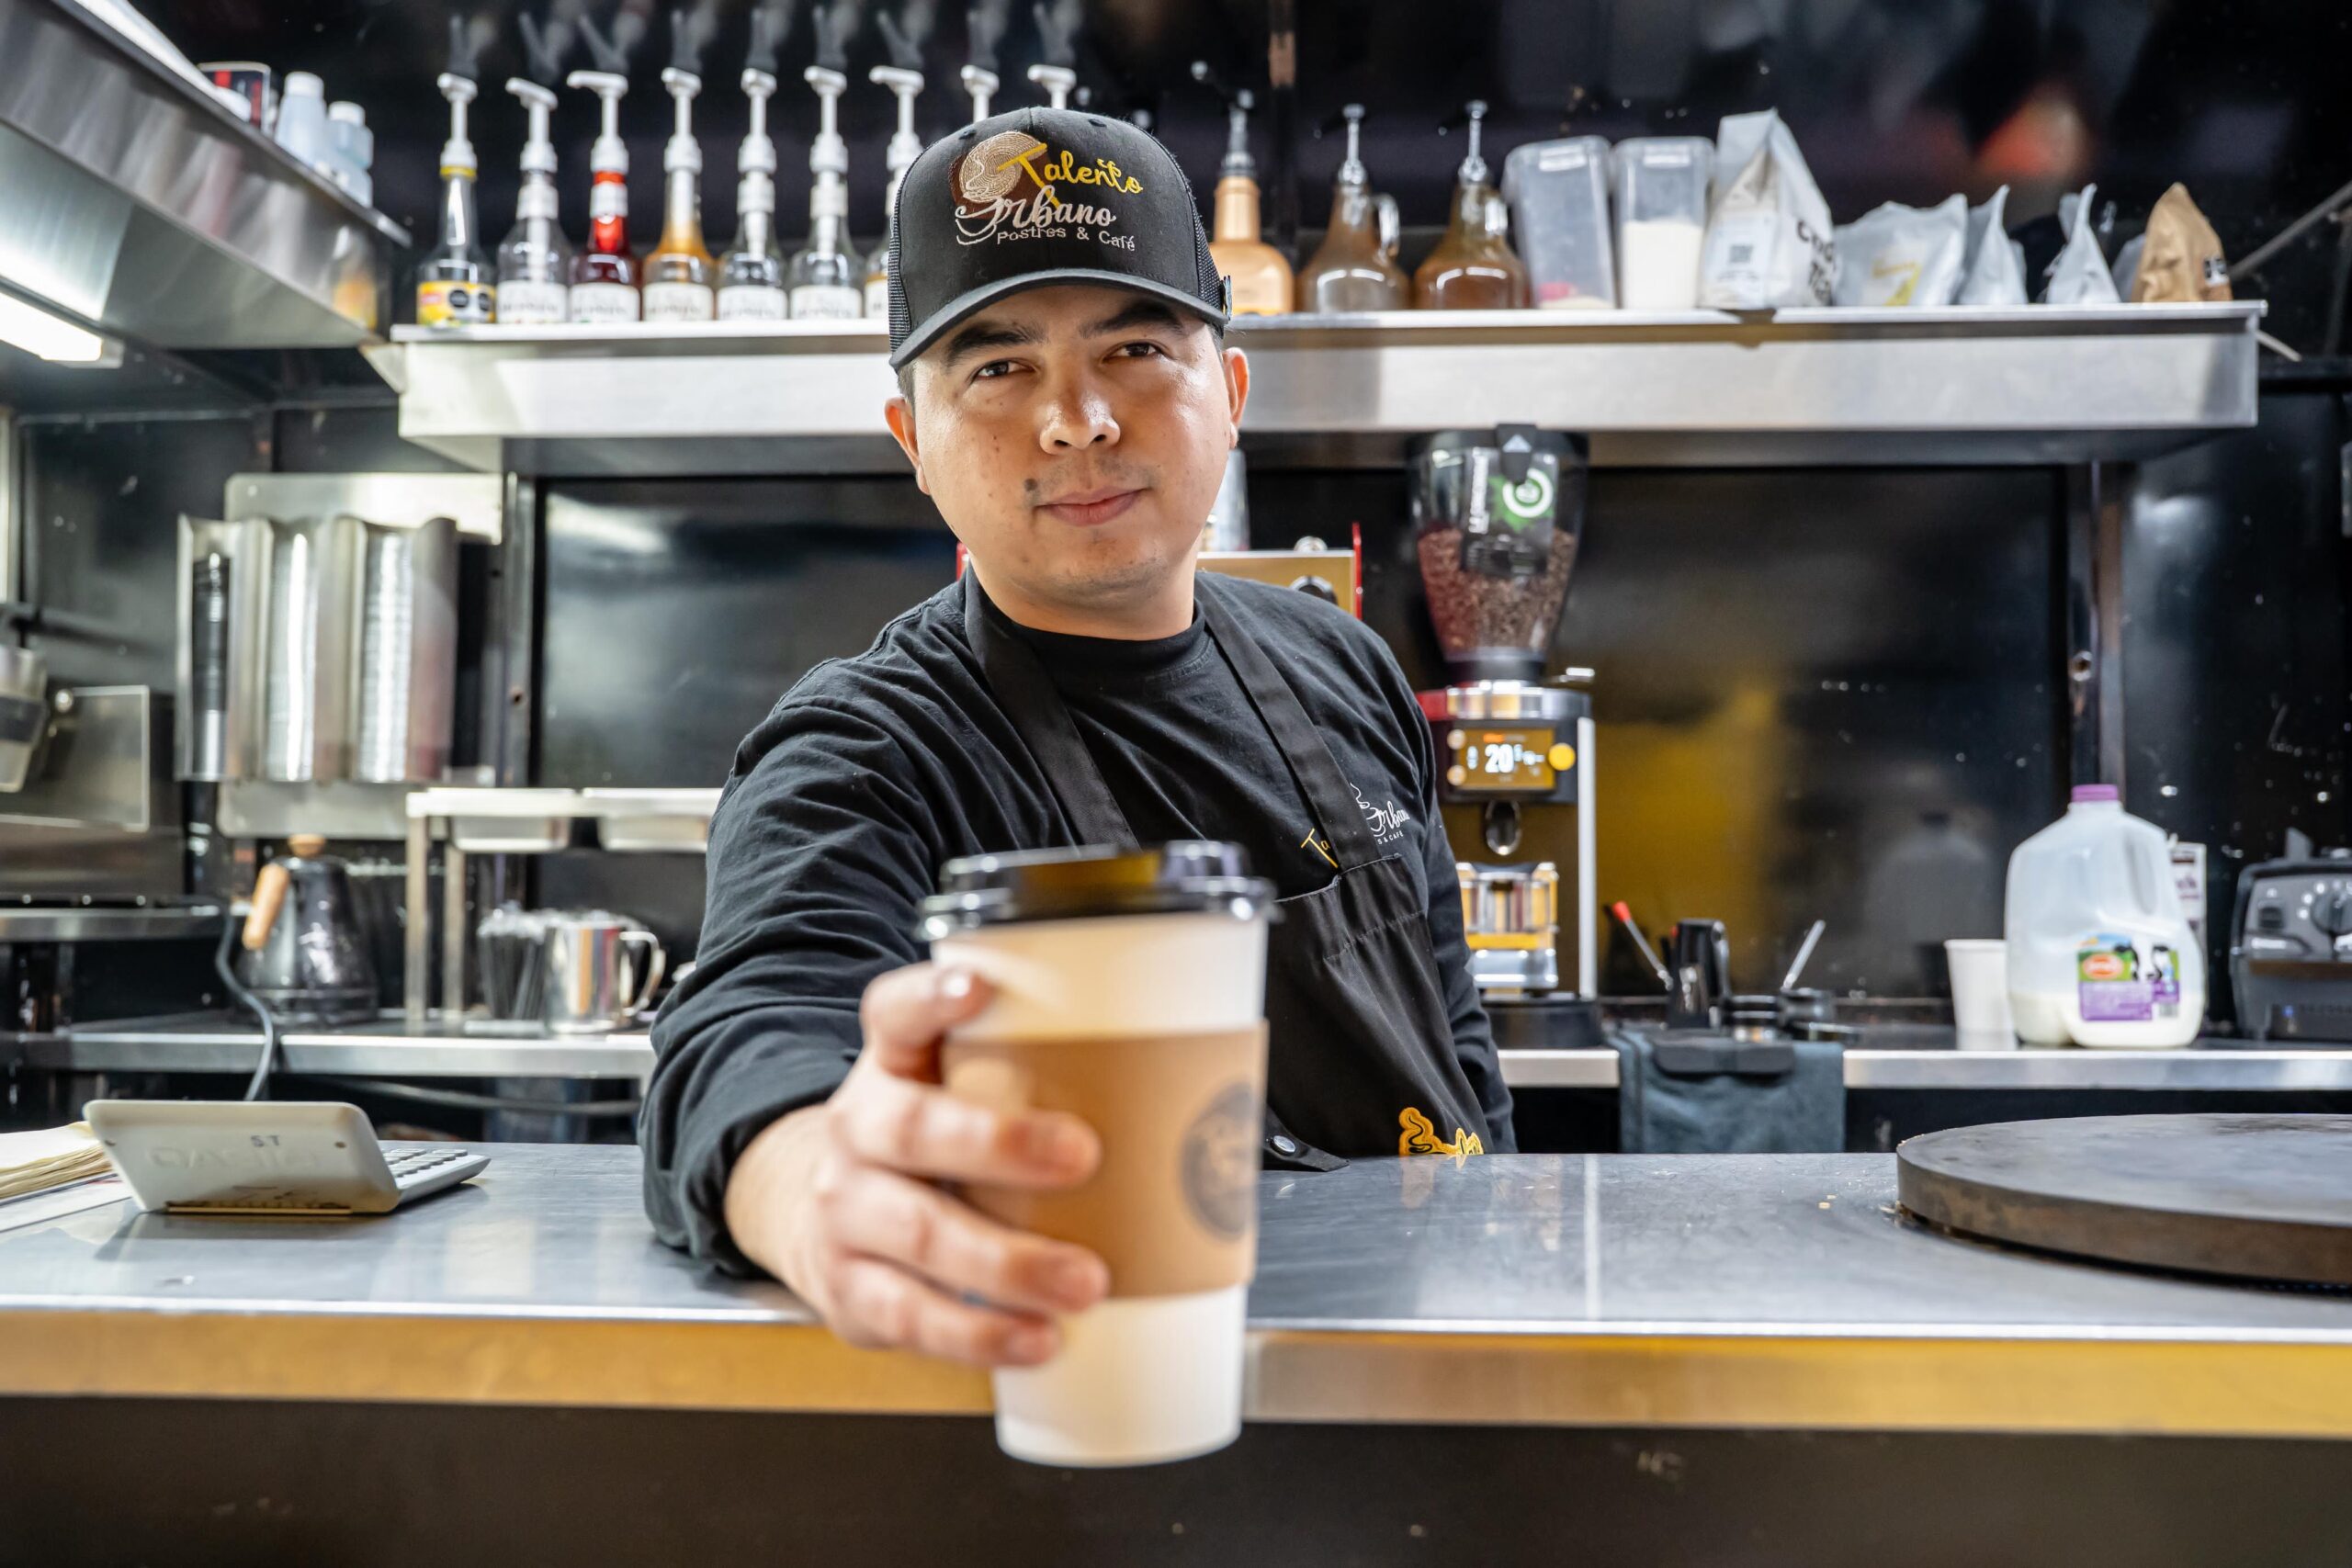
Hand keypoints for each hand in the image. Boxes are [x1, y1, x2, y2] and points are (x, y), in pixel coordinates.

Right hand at [724, 962, 1108, 1366]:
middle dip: (999, 1143)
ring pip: (917, 1232)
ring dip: (1006, 1262)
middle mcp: (858, 1130)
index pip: (895, 1014)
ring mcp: (846, 1212)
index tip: (979, 987)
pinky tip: (1034, 1337)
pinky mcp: (849, 1288)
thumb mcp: (957, 1092)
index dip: (931, 997)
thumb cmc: (929, 1147)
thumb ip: (1038, 1078)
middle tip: (1082, 1155)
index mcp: (891, 1066)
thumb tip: (1198, 1089)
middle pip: (911, 1128)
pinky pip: (910, 1314)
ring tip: (1082, 1280)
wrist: (816, 1215)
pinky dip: (978, 1333)